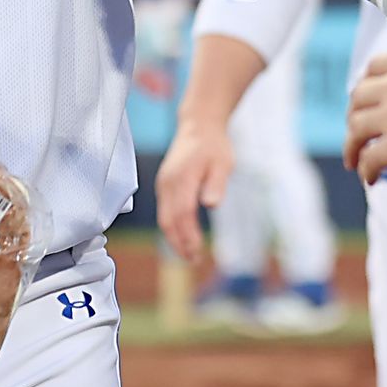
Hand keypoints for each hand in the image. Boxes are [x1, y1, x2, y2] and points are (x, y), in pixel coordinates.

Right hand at [155, 117, 234, 265]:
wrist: (198, 126)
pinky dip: (172, 228)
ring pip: (164, 218)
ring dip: (174, 239)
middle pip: (168, 220)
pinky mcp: (164, 185)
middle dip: (179, 243)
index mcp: (182, 177)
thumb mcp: (223, 162)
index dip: (189, 235)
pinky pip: (164, 211)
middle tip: (193, 261)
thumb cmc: (214, 145)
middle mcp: (168, 182)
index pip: (183, 213)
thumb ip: (216, 183)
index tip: (198, 251)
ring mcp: (163, 184)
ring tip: (189, 255)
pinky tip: (183, 238)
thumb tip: (210, 204)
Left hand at [344, 49, 386, 183]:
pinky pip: (369, 159)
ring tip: (354, 159)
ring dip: (353, 145)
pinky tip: (372, 179)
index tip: (367, 101)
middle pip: (359, 97)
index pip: (373, 68)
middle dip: (355, 115)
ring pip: (356, 128)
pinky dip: (366, 170)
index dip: (367, 86)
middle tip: (358, 132)